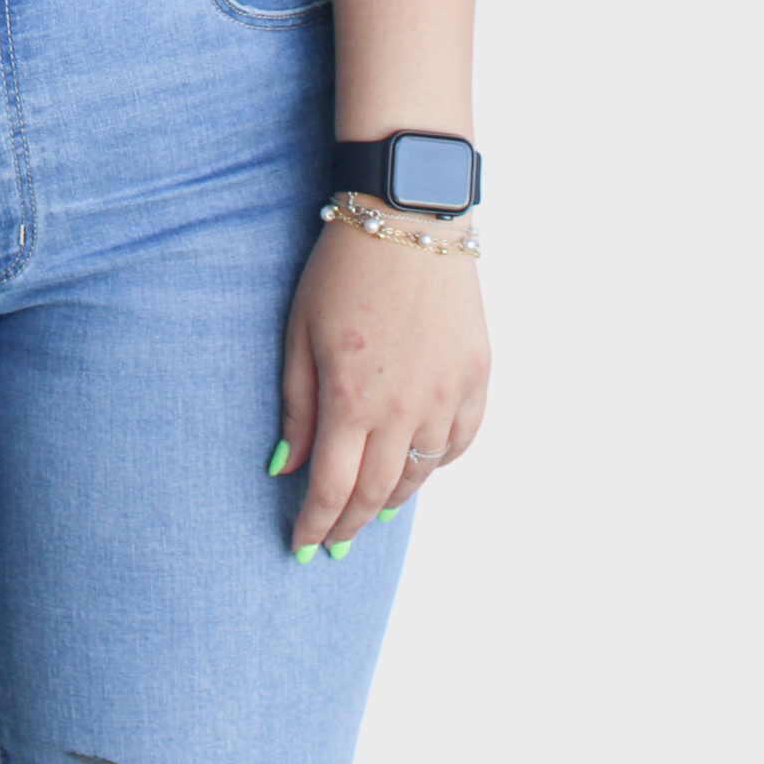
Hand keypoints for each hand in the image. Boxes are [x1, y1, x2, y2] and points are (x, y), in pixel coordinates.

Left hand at [272, 216, 489, 557]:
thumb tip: (287, 469)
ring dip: (390, 501)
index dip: (316, 525)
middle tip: (333, 543)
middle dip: (349, 525)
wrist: (410, 217)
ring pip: (420, 476)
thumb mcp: (300, 331)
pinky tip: (417, 470)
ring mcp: (448, 396)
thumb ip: (296, 406)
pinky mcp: (476, 378)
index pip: (332, 488)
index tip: (303, 547)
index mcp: (351, 398)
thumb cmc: (342, 268)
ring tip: (369, 513)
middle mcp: (405, 409)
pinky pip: (459, 444)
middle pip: (375, 493)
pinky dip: (436, 466)